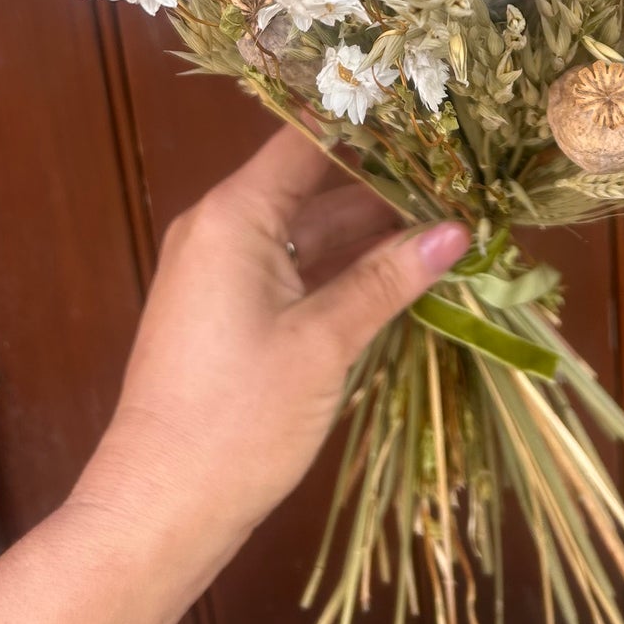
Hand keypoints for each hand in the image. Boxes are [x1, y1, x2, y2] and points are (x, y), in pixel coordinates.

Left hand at [72, 124, 468, 558]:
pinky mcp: (233, 317)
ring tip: (452, 228)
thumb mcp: (323, 343)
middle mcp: (223, 231)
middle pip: (315, 187)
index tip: (432, 112)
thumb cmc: (236, 419)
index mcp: (233, 215)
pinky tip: (406, 279)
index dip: (367, 123)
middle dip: (387, 188)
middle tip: (464, 183)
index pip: (306, 139)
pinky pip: (297, 274)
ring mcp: (225, 275)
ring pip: (311, 235)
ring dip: (373, 237)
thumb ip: (387, 280)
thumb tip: (456, 231)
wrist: (159, 512)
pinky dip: (347, 274)